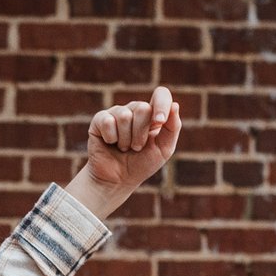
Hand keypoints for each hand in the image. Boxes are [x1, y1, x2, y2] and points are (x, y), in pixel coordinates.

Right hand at [67, 88, 181, 220]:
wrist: (118, 181)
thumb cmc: (142, 164)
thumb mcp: (164, 149)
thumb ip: (172, 128)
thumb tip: (175, 105)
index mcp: (152, 114)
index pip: (161, 94)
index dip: (161, 105)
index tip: (159, 123)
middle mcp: (134, 109)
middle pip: (143, 108)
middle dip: (141, 134)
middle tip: (136, 147)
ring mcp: (116, 113)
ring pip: (124, 116)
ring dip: (126, 139)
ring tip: (123, 148)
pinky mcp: (100, 120)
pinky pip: (108, 122)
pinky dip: (111, 139)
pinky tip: (110, 144)